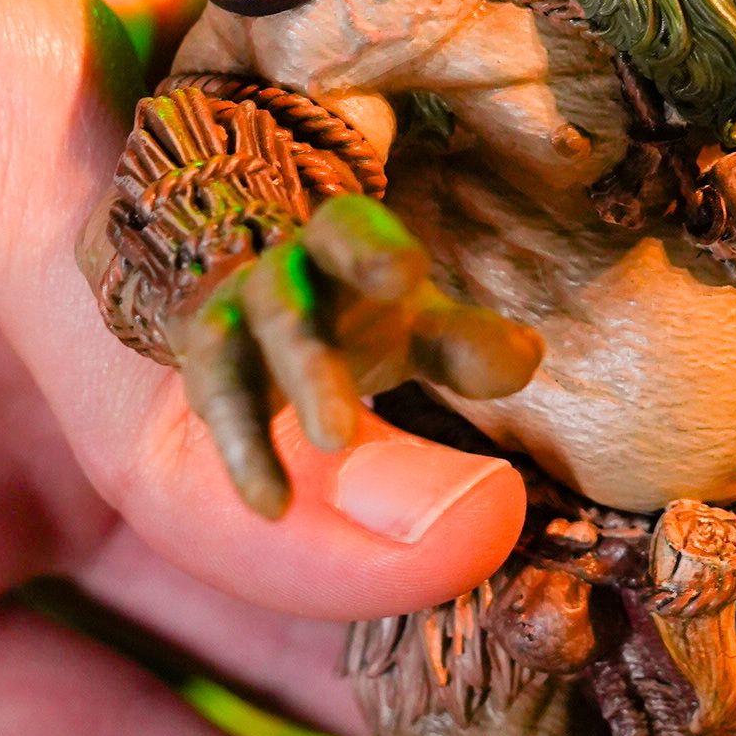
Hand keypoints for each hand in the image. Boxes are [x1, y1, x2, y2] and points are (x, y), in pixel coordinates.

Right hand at [168, 196, 541, 518]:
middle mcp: (278, 275)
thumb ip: (466, 342)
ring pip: (231, 356)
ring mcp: (232, 318)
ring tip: (304, 485)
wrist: (257, 323)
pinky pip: (215, 404)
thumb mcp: (419, 327)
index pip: (349, 229)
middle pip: (283, 305)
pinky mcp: (209, 366)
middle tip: (339, 436)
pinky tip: (273, 505)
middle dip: (308, 367)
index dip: (371, 249)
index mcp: (341, 247)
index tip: (405, 274)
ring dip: (259, 423)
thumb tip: (526, 355)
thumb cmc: (361, 317)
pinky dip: (242, 454)